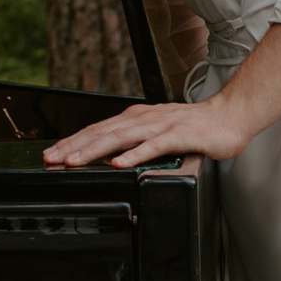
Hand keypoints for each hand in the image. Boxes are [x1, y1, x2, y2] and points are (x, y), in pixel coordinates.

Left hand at [42, 93, 263, 170]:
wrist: (229, 117)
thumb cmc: (195, 127)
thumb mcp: (157, 132)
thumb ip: (135, 141)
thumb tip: (109, 155)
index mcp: (135, 118)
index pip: (97, 129)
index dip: (72, 141)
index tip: (52, 153)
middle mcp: (143, 119)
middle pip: (102, 132)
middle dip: (73, 146)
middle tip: (51, 158)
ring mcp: (160, 126)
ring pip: (120, 138)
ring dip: (94, 150)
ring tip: (74, 161)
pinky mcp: (179, 136)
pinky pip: (153, 146)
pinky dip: (134, 155)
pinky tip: (119, 163)